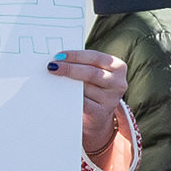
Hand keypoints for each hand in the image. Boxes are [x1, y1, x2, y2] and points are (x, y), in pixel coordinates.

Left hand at [48, 47, 130, 162]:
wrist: (98, 114)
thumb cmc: (93, 86)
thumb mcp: (94, 72)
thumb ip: (83, 64)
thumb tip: (60, 59)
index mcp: (118, 67)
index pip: (96, 57)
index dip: (77, 56)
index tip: (59, 55)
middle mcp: (118, 83)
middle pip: (92, 73)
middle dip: (70, 68)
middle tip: (52, 66)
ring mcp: (111, 99)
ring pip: (86, 88)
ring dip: (67, 83)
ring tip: (53, 79)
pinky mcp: (100, 112)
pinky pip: (82, 103)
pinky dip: (69, 97)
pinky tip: (59, 93)